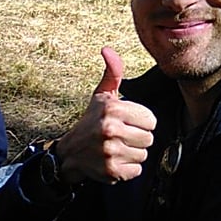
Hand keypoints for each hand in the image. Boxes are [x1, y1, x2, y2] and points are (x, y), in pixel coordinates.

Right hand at [56, 47, 156, 184]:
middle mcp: (110, 129)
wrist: (70, 152)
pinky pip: (136, 170)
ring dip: (132, 153)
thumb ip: (112, 72)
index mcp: (112, 109)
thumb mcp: (101, 95)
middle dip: (137, 138)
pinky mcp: (111, 171)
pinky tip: (114, 161)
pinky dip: (127, 168)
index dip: (140, 122)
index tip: (125, 122)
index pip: (151, 120)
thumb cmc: (91, 121)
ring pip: (143, 155)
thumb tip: (107, 49)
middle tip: (120, 136)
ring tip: (116, 148)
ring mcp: (110, 151)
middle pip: (149, 138)